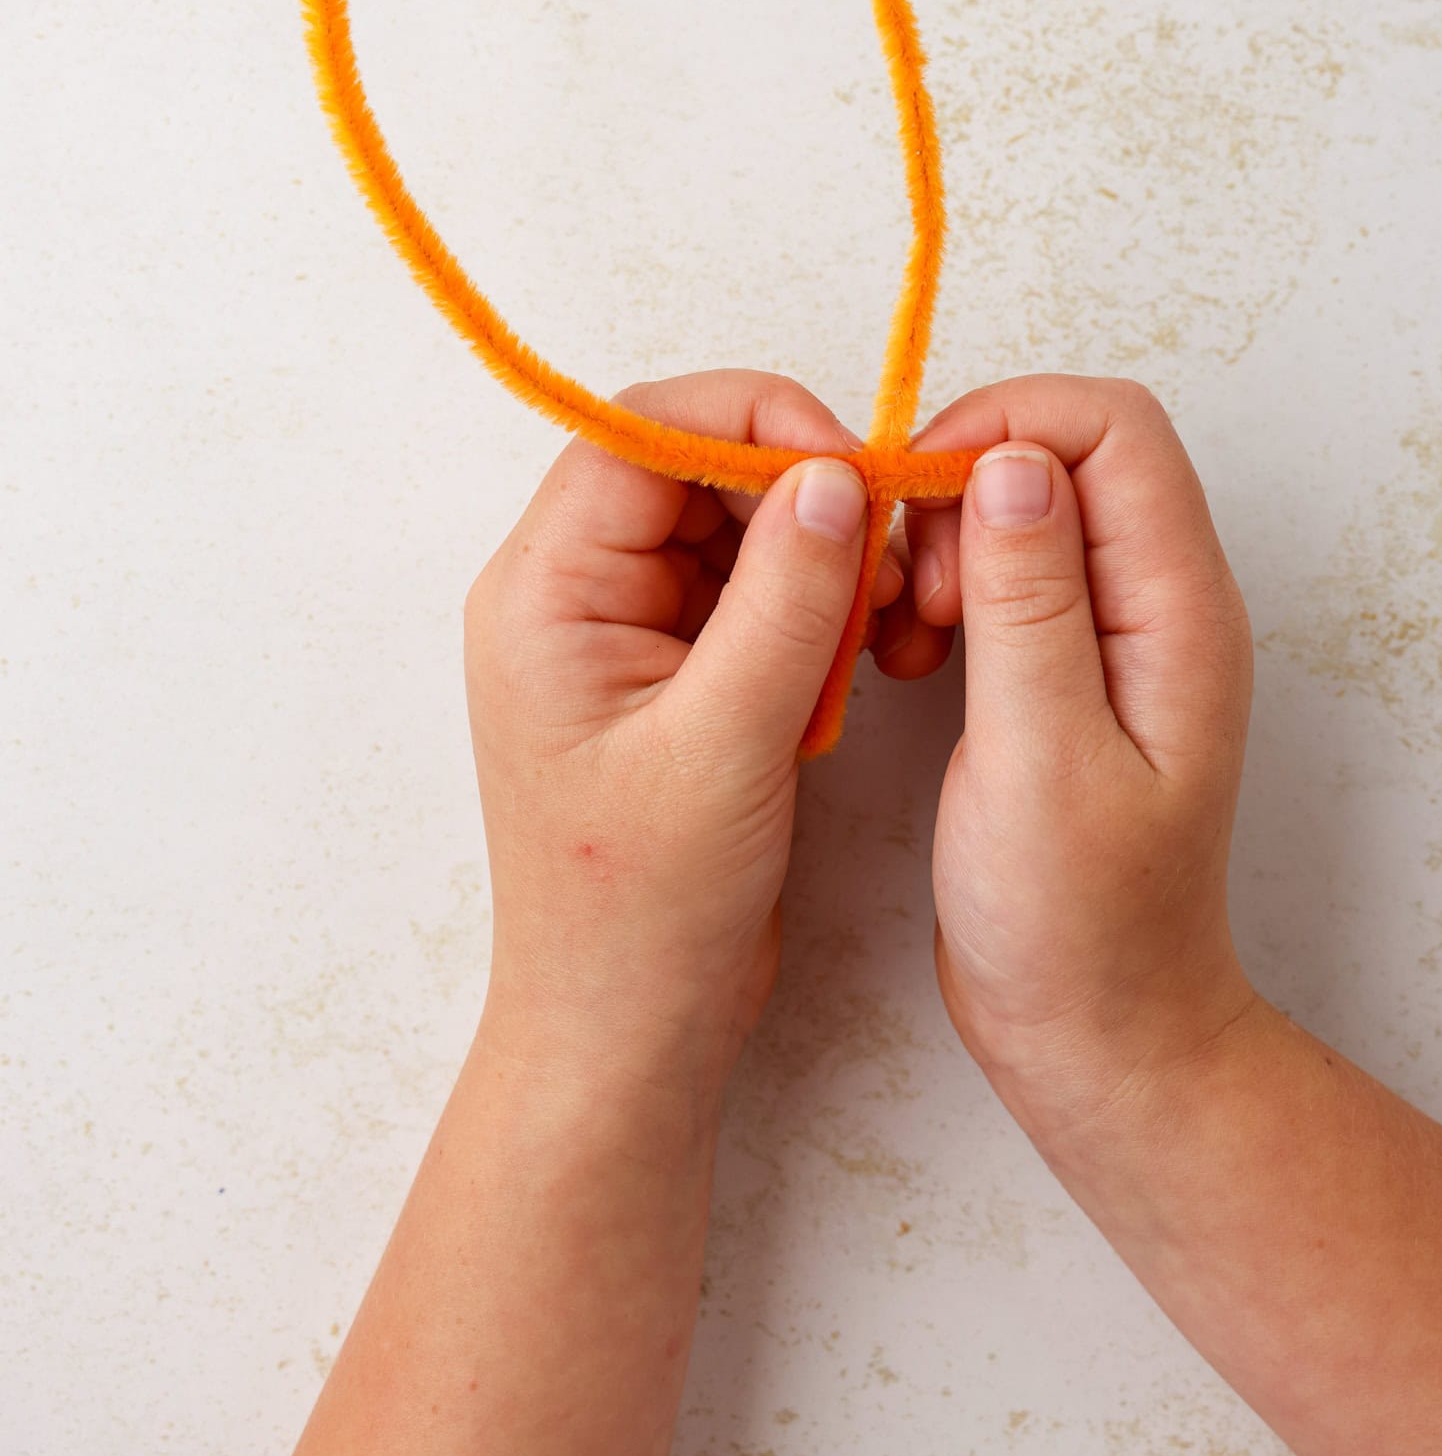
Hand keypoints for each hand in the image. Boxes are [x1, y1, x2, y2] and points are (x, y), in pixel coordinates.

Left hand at [463, 369, 898, 1099]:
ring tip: (875, 617)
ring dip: (811, 551)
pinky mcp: (671, 672)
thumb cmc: (644, 909)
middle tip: (883, 553)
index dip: (751, 423)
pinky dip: (808, 603)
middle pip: (689, 467)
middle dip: (794, 490)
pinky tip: (851, 654)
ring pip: (728, 525)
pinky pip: (745, 587)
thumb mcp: (726, 744)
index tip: (851, 470)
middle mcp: (570, 594)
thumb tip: (837, 476)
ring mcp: (621, 632)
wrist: (625, 1032)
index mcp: (544, 593)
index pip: (640, 435)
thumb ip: (786, 599)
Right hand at [904, 376, 1256, 1144]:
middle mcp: (1159, 602)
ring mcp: (1115, 632)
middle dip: (965, 486)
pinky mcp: (1066, 665)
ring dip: (948, 539)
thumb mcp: (1041, 756)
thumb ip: (1031, 602)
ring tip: (910, 631)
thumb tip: (1013, 462)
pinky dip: (946, 585)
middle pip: (1065, 452)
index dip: (1006, 428)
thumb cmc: (1078, 922)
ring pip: (1025, 505)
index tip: (920, 501)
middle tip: (919, 593)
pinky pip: (1005, 568)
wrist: (1099, 1031)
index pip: (1112, 427)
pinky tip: (912, 653)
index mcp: (1177, 610)